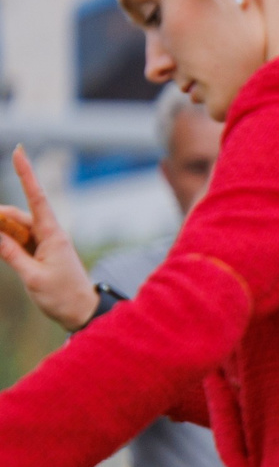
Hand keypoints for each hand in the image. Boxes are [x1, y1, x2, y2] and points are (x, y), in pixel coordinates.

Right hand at [1, 149, 100, 331]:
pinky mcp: (41, 253)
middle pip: (16, 216)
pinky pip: (18, 241)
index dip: (26, 174)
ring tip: (17, 260)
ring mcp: (45, 243)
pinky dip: (6, 243)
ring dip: (1, 234)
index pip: (36, 198)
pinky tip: (3, 249)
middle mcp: (49, 234)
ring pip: (14, 229)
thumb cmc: (63, 297)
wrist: (83, 314)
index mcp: (53, 235)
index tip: (19, 151)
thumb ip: (10, 253)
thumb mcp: (32, 276)